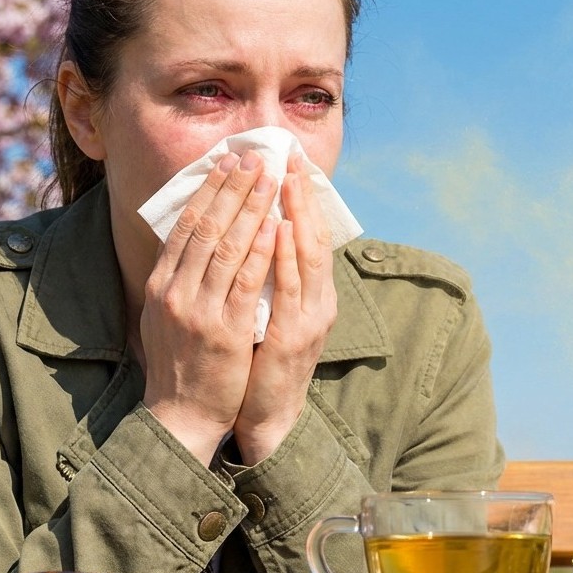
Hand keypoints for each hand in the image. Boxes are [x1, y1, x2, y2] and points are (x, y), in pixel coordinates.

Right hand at [139, 151, 277, 464]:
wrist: (179, 414)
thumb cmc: (179, 363)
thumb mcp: (166, 314)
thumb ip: (179, 277)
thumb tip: (194, 237)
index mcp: (162, 284)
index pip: (186, 225)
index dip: (207, 190)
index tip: (226, 163)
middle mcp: (175, 292)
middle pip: (207, 227)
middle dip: (233, 188)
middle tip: (255, 158)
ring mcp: (199, 311)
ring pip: (227, 247)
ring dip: (251, 208)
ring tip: (270, 178)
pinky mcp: (224, 332)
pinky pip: (244, 283)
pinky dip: (260, 251)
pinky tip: (274, 226)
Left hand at [236, 154, 337, 463]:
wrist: (266, 418)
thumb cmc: (261, 365)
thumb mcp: (269, 315)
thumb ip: (267, 280)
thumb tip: (255, 237)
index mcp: (312, 295)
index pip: (310, 235)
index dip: (302, 197)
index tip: (289, 161)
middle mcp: (318, 302)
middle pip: (313, 237)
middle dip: (301, 195)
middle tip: (289, 155)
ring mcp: (309, 319)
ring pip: (306, 256)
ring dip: (296, 214)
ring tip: (285, 177)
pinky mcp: (293, 337)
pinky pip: (287, 289)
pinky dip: (284, 256)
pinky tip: (279, 228)